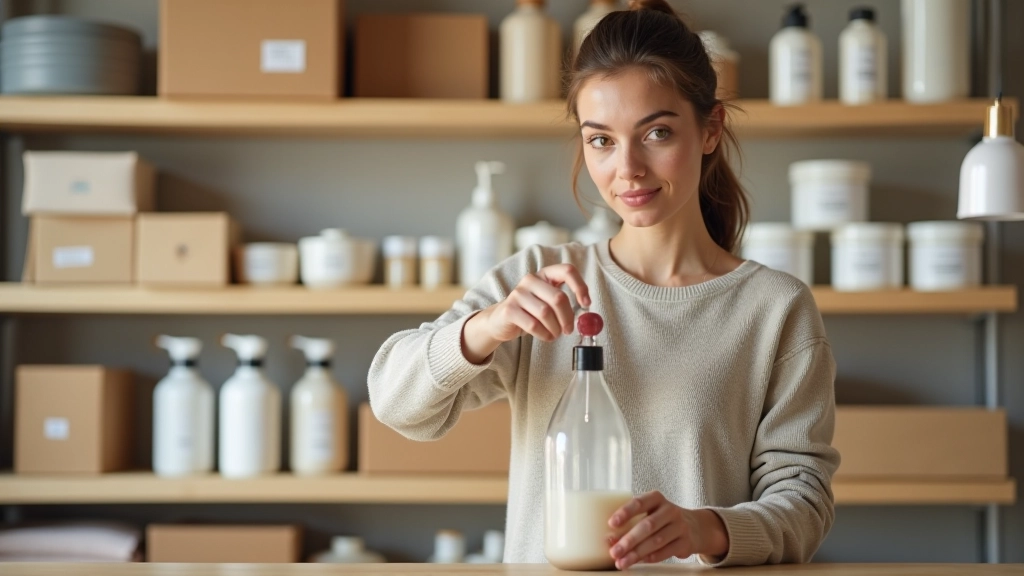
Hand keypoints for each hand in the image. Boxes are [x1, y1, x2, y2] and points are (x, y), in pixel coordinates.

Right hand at [462, 264, 590, 362]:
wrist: (500, 321)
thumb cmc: (530, 312)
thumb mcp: (547, 302)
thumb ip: (564, 302)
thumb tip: (586, 311)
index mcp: (544, 274)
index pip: (567, 271)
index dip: (580, 287)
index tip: (586, 304)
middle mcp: (530, 280)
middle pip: (558, 298)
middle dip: (567, 318)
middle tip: (568, 330)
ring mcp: (518, 294)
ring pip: (546, 313)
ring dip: (555, 328)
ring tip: (555, 334)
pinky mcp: (509, 310)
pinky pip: (533, 325)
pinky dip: (544, 334)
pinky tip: (545, 336)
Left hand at [607, 491, 728, 569]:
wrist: (695, 527)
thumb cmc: (662, 520)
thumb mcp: (650, 512)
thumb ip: (632, 522)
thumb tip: (609, 539)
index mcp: (656, 498)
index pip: (639, 502)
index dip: (625, 512)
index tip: (611, 523)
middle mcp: (670, 510)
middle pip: (647, 525)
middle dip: (629, 540)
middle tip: (614, 551)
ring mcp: (680, 526)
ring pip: (656, 541)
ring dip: (637, 553)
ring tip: (622, 562)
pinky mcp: (686, 542)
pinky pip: (666, 551)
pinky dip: (651, 558)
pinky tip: (640, 561)